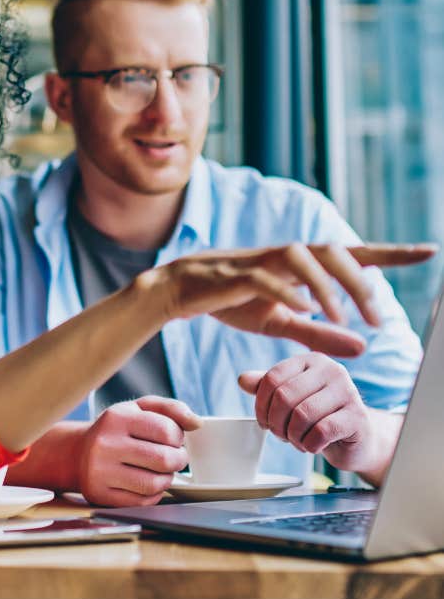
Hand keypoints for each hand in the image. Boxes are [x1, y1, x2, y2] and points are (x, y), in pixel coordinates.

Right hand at [76, 397, 199, 506]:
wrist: (77, 453)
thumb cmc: (116, 429)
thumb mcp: (138, 409)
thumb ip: (170, 409)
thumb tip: (197, 423)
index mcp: (117, 417)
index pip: (165, 430)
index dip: (178, 437)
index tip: (174, 439)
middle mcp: (106, 444)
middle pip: (163, 459)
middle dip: (178, 460)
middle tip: (175, 457)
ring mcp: (101, 472)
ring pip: (155, 484)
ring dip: (167, 479)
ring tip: (162, 470)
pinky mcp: (101, 495)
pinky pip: (143, 502)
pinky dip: (154, 494)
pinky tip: (147, 482)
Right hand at [144, 242, 436, 357]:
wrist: (179, 292)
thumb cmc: (229, 302)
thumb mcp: (280, 323)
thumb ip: (319, 333)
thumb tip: (364, 347)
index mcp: (298, 266)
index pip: (350, 254)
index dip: (389, 253)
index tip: (428, 251)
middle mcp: (283, 256)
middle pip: (331, 251)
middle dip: (360, 280)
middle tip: (377, 318)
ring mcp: (258, 261)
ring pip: (301, 256)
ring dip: (327, 285)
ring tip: (341, 316)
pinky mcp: (233, 274)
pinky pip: (265, 277)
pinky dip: (287, 290)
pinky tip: (303, 309)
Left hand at [239, 353, 376, 473]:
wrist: (357, 439)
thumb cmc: (320, 416)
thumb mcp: (291, 398)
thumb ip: (267, 387)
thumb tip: (242, 380)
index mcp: (311, 361)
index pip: (272, 378)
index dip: (261, 404)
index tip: (263, 422)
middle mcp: (331, 370)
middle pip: (285, 396)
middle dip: (276, 422)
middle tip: (280, 435)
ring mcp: (348, 392)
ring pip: (302, 415)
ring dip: (292, 436)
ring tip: (296, 440)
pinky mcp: (358, 417)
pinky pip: (321, 432)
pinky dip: (309, 445)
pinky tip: (312, 446)